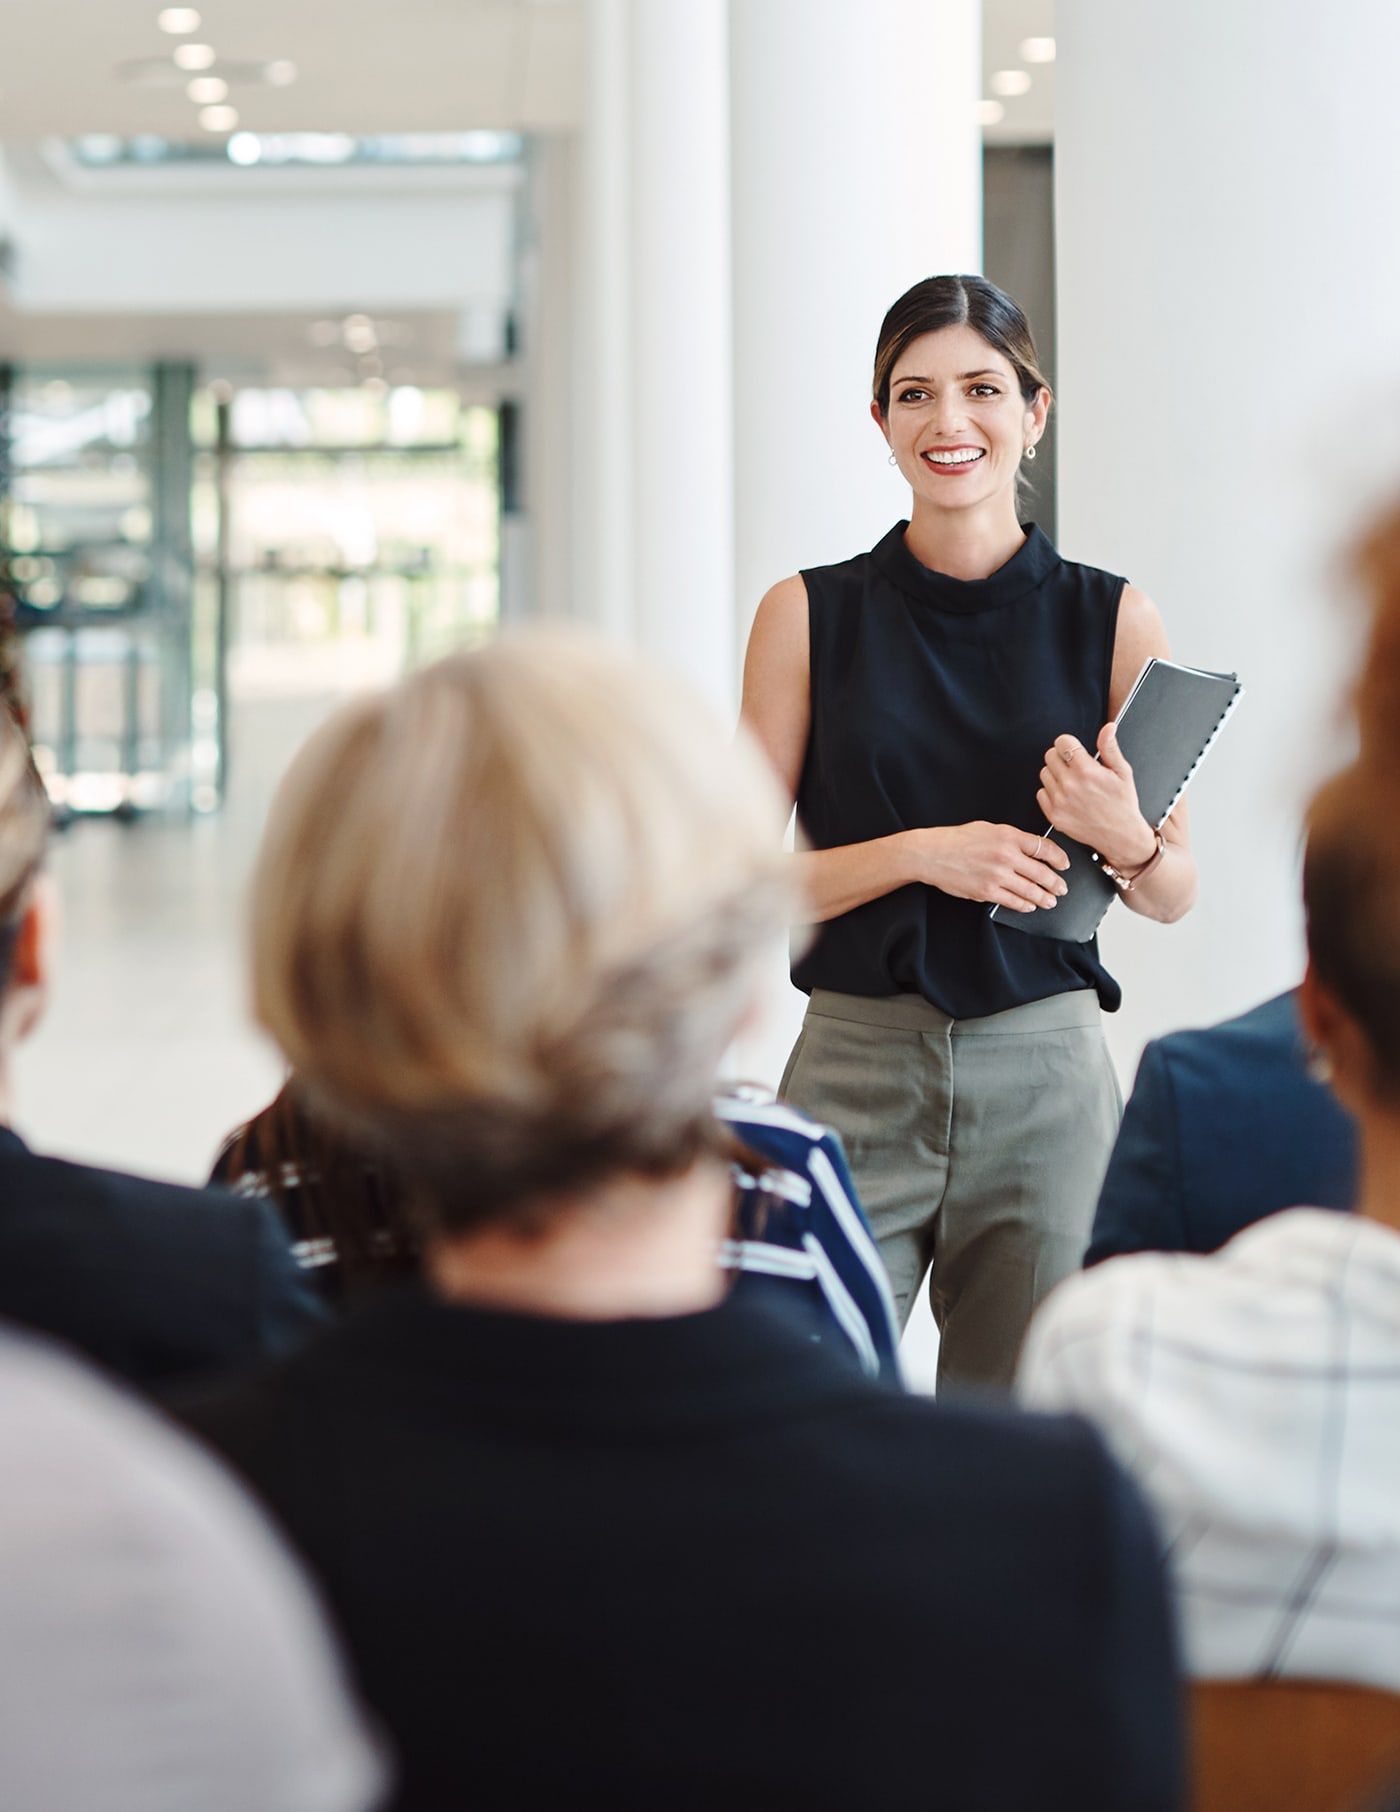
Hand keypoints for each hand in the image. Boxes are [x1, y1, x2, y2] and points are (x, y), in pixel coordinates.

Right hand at [911, 822, 1070, 913]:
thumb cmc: (956, 840)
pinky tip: (1030, 905)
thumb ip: (1011, 838)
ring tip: (1051, 900)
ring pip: (1030, 890)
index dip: (1059, 858)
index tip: (1064, 864)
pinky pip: (1013, 901)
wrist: (931, 854)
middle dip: (1056, 883)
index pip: (1044, 847)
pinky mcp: (987, 891)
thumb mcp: (988, 829)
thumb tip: (1032, 850)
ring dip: (1044, 898)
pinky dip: (1025, 905)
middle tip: (1062, 888)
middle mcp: (1006, 855)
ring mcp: (997, 875)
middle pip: (1042, 872)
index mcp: (1008, 836)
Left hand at [1037, 723, 1155, 869]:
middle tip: (1075, 768)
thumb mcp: (1122, 772)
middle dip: (1061, 758)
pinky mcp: (1053, 815)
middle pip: (1050, 755)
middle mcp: (1070, 785)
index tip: (1074, 751)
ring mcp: (1059, 801)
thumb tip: (1109, 727)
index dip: (1069, 744)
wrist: (1120, 835)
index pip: (1062, 742)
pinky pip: (1041, 793)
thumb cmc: (1123, 803)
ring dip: (1055, 775)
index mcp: (1086, 770)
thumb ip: (1110, 748)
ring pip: (1044, 773)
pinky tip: (1067, 797)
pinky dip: (1050, 793)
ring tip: (1073, 783)